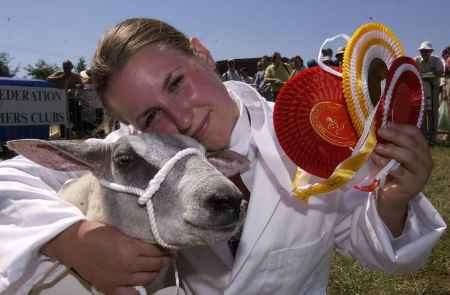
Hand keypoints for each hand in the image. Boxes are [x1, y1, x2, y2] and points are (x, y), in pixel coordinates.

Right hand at [42, 220, 168, 294]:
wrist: (74, 243)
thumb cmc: (95, 233)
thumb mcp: (121, 231)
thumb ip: (137, 239)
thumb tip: (153, 242)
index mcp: (131, 248)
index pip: (156, 251)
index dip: (164, 249)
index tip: (168, 247)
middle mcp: (128, 265)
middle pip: (155, 265)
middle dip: (163, 260)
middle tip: (166, 256)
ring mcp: (120, 279)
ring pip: (147, 279)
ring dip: (155, 272)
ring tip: (157, 267)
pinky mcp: (110, 287)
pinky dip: (139, 290)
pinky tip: (143, 284)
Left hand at [370, 124, 432, 234]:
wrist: (392, 198)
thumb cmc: (392, 174)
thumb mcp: (393, 158)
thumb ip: (390, 145)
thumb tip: (377, 130)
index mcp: (422, 151)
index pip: (416, 134)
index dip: (400, 127)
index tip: (386, 125)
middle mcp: (425, 161)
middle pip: (412, 143)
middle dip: (395, 136)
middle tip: (380, 132)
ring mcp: (420, 174)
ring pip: (409, 156)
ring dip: (391, 149)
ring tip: (377, 147)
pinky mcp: (411, 185)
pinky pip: (398, 171)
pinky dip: (385, 163)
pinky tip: (375, 158)